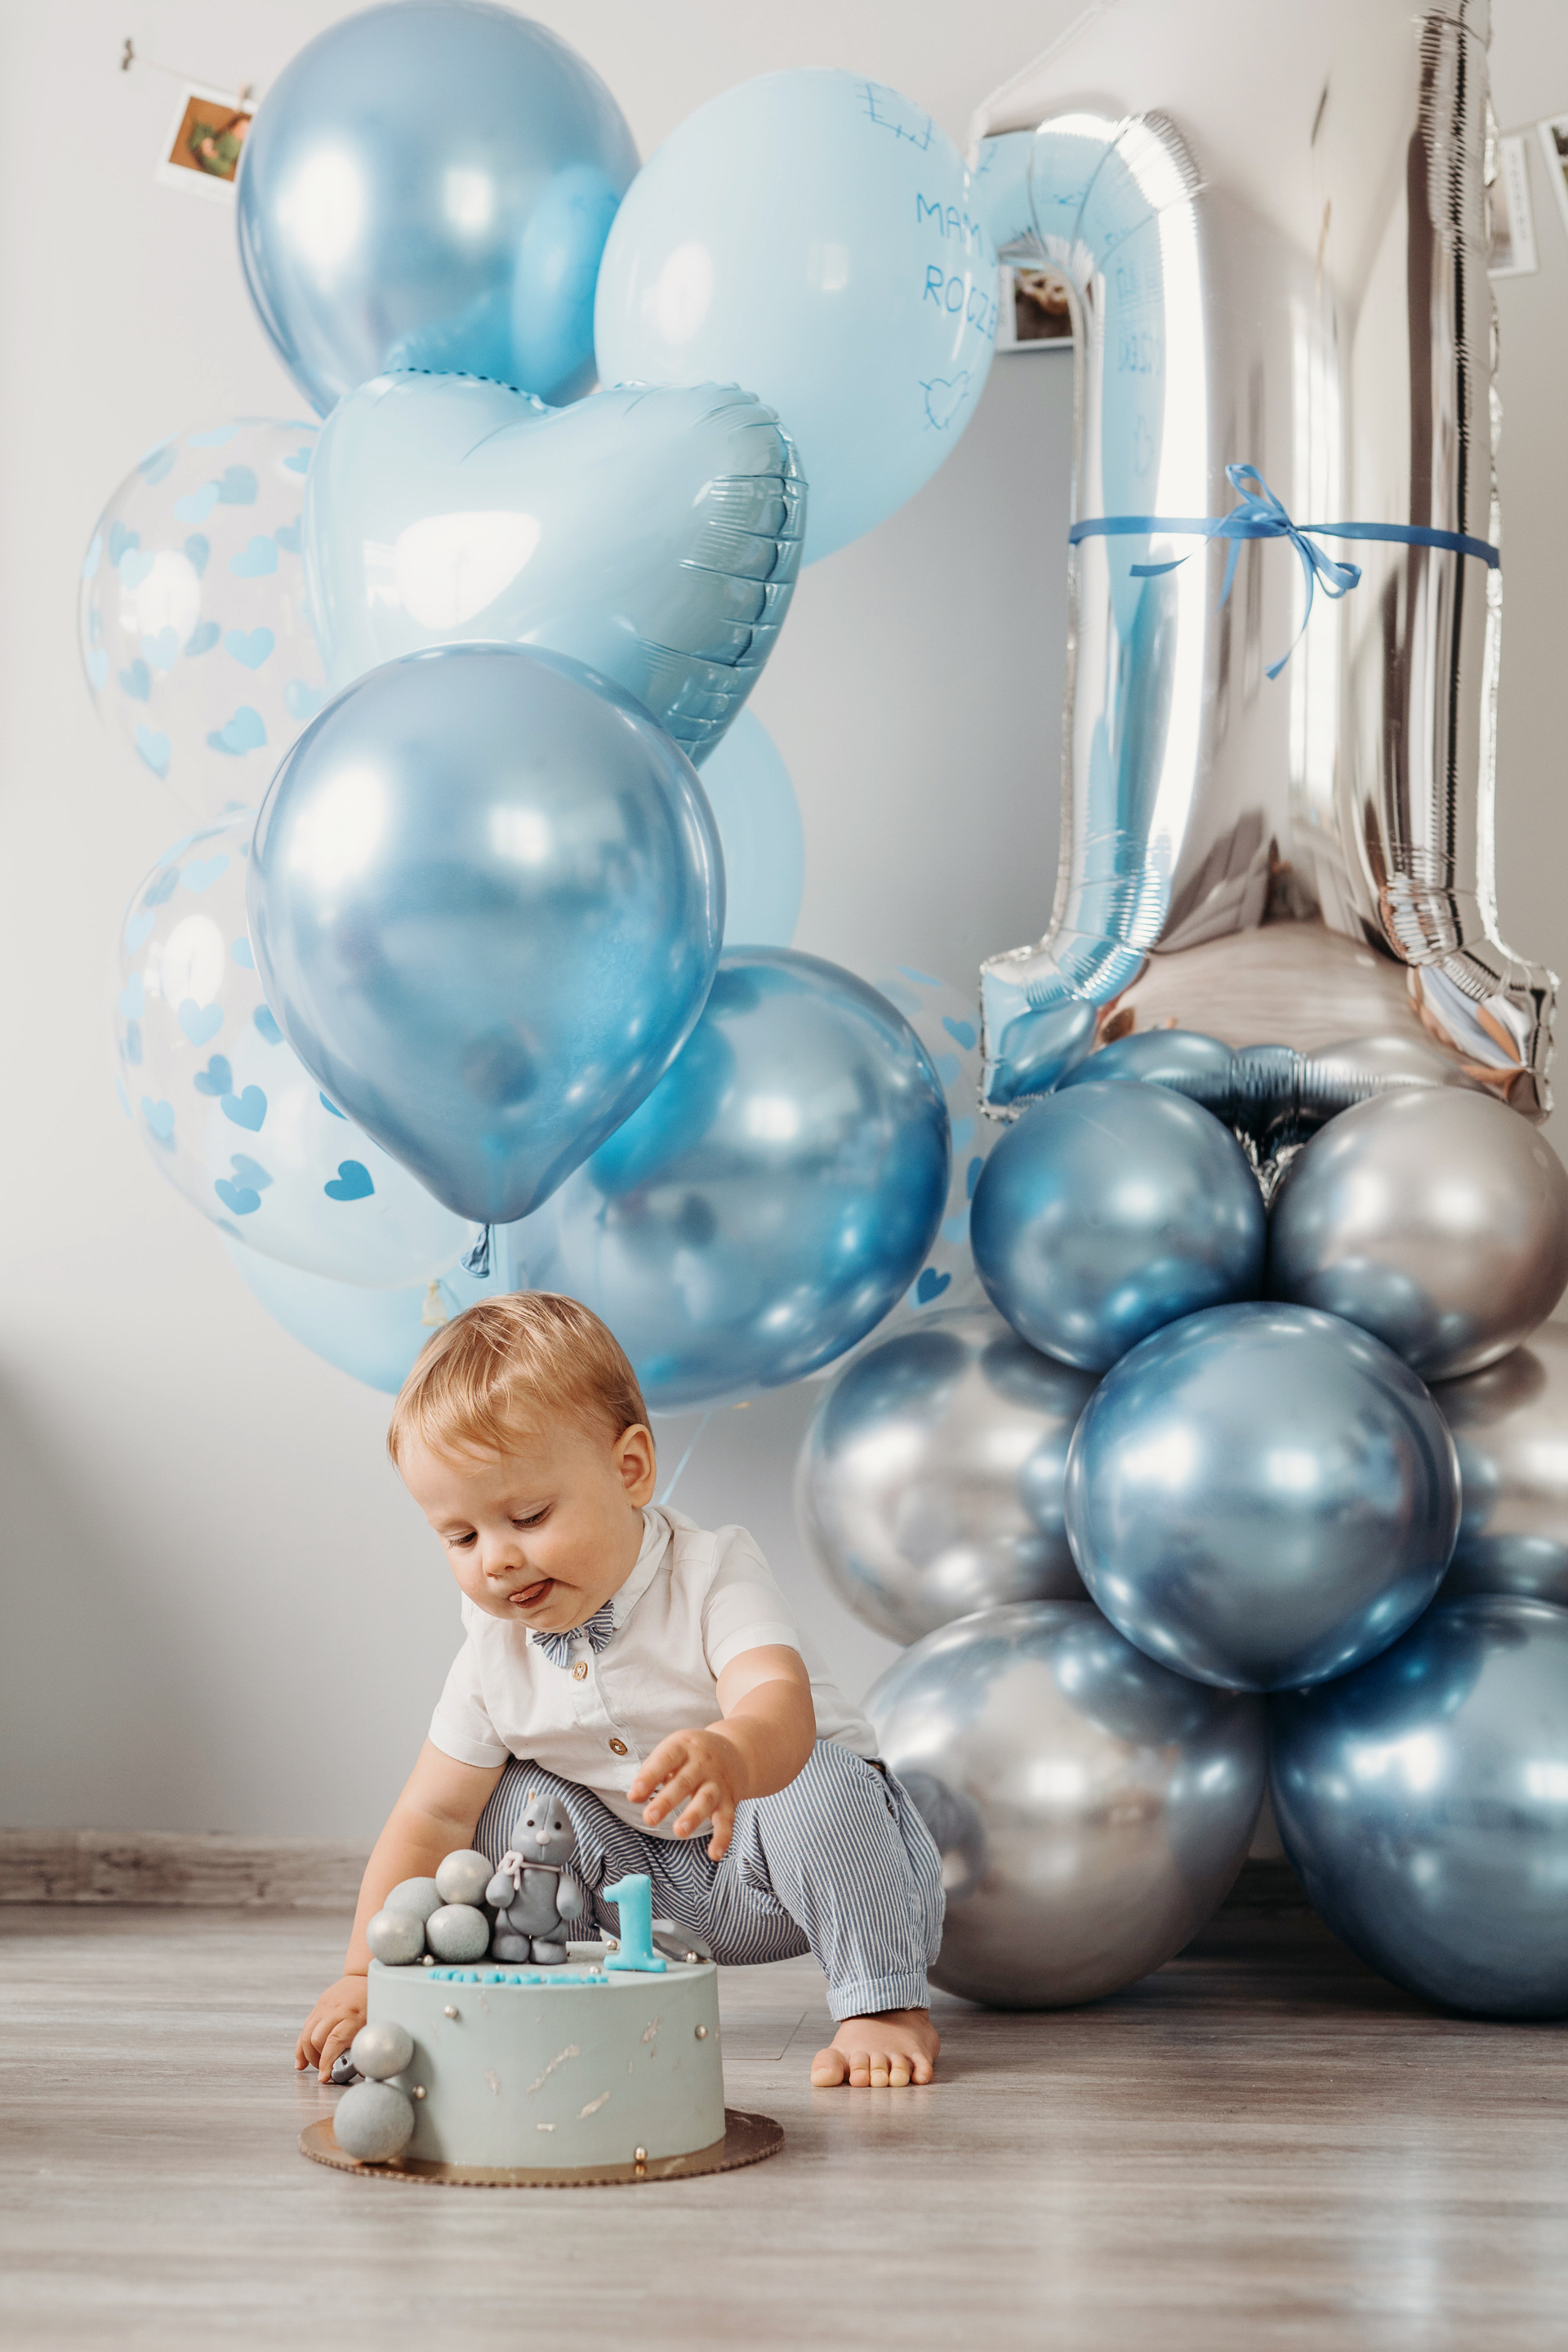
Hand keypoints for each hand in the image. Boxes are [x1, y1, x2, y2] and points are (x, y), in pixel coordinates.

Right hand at [295, 1974, 367, 2080]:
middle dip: (318, 2060)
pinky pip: (305, 2028)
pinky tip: (301, 2061)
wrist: (364, 1975)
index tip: (325, 2077)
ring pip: (306, 2034)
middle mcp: (336, 2010)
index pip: (334, 2041)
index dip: (327, 2062)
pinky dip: (301, 2046)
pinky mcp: (318, 2006)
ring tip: (317, 2065)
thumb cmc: (374, 2002)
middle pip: (316, 2039)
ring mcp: (324, 2006)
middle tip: (325, 2070)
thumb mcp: (376, 2022)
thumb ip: (367, 2045)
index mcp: (353, 2015)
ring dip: (308, 2054)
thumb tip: (363, 2071)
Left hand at [629, 1728, 745, 1858]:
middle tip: (649, 1818)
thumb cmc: (692, 1754)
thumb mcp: (673, 1749)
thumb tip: (634, 1796)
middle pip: (684, 1782)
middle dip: (666, 1801)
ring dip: (693, 1816)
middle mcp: (702, 1764)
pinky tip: (714, 1853)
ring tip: (680, 1831)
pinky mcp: (729, 1801)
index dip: (650, 1776)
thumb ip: (652, 1771)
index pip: (666, 1759)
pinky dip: (722, 1838)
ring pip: (706, 1799)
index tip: (635, 1793)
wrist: (735, 1751)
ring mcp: (717, 1783)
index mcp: (683, 1747)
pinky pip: (727, 1820)